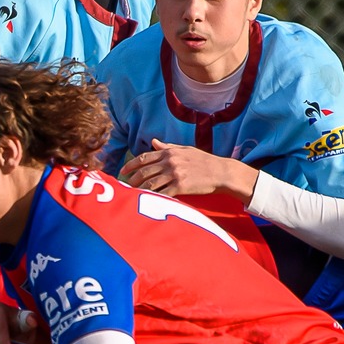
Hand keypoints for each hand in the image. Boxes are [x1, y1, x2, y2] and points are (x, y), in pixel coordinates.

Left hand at [121, 138, 255, 198]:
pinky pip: (162, 194)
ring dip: (139, 190)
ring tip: (131, 195)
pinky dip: (153, 198)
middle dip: (132, 180)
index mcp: (170, 153)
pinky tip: (146, 202)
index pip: (144, 158)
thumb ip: (167, 147)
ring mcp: (175, 174)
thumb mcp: (185, 150)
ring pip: (150, 184)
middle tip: (125, 186)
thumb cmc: (204, 161)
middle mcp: (170, 162)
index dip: (131, 164)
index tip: (122, 171)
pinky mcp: (181, 186)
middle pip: (144, 172)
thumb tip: (153, 142)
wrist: (221, 172)